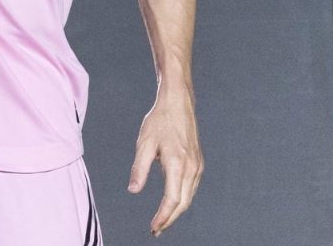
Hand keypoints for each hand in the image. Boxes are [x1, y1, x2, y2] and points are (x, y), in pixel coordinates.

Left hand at [129, 87, 202, 234]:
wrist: (178, 102)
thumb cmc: (159, 120)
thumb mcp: (144, 143)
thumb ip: (139, 169)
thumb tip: (133, 190)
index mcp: (178, 165)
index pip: (172, 200)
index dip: (163, 217)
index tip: (153, 227)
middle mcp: (192, 168)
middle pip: (183, 203)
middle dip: (170, 219)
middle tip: (156, 229)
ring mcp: (197, 165)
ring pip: (189, 196)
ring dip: (176, 210)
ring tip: (162, 219)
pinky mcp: (198, 162)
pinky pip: (191, 186)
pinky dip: (182, 198)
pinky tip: (172, 201)